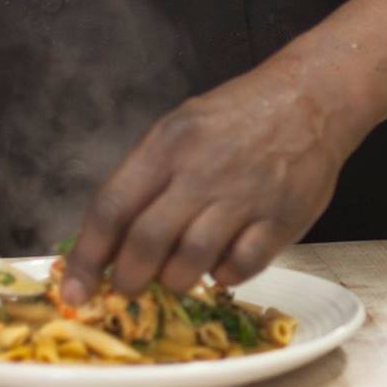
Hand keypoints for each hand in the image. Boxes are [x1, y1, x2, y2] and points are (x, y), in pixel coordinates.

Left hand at [60, 61, 355, 303]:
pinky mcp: (283, 217)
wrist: (312, 97)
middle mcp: (203, 170)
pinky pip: (241, 267)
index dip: (86, 257)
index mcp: (169, 144)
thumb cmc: (238, 115)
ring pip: (190, 262)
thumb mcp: (181, 127)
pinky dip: (224, 276)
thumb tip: (107, 243)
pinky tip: (222, 264)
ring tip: (176, 276)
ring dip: (174, 281)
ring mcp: (245, 195)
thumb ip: (146, 179)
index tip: (73, 290)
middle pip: (147, 242)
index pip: (112, 208)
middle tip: (128, 289)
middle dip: (128, 280)